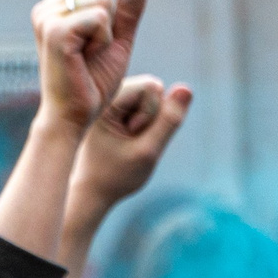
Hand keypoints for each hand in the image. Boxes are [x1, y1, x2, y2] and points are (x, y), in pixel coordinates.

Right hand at [30, 0, 147, 134]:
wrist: (74, 116)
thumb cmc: (93, 81)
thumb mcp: (117, 40)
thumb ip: (128, 9)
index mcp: (54, 5)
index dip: (107, 10)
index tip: (92, 41)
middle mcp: (45, 7)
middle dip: (107, 19)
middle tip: (91, 50)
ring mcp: (47, 17)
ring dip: (105, 32)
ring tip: (87, 56)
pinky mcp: (55, 31)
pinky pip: (100, 17)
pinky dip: (103, 40)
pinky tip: (85, 59)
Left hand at [69, 73, 193, 223]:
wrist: (91, 190)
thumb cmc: (116, 175)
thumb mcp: (148, 151)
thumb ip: (169, 121)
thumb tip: (186, 88)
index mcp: (107, 100)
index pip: (151, 87)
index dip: (151, 114)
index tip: (130, 136)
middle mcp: (107, 93)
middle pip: (153, 90)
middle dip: (151, 117)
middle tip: (129, 141)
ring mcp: (112, 100)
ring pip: (152, 99)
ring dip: (149, 123)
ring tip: (128, 142)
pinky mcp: (117, 108)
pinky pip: (146, 108)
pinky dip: (145, 126)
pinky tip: (128, 140)